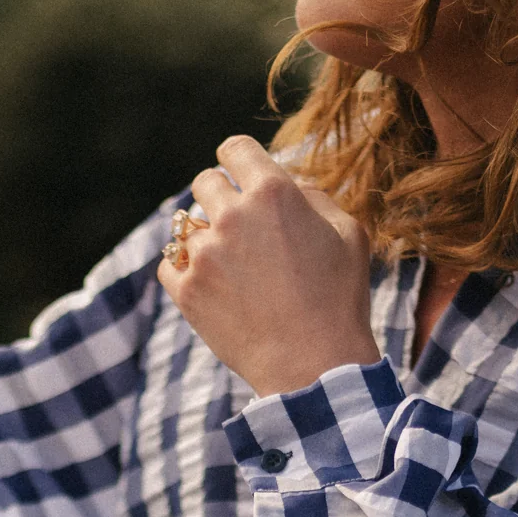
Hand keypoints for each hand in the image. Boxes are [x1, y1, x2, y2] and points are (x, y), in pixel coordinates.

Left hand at [157, 136, 380, 397]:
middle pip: (205, 182)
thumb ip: (314, 197)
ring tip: (226, 262)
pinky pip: (169, 264)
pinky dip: (183, 270)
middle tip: (235, 223)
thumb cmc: (338, 300)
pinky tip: (206, 282)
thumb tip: (288, 183)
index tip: (239, 175)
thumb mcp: (348, 235)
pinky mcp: (186, 291)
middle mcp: (233, 215)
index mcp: (273, 191)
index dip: (237, 160)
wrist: (314, 367)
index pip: (234, 149)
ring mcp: (205, 254)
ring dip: (203, 237)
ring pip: (186, 226)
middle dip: (219, 197)